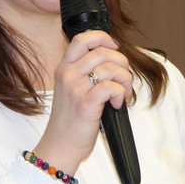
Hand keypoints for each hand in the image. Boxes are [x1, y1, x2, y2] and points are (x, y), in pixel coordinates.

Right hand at [34, 30, 133, 173]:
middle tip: (124, 77)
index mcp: (63, 68)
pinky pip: (111, 87)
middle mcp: (67, 74)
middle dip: (121, 62)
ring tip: (123, 93)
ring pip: (110, 68)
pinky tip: (116, 103)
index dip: (103, 38)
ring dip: (125, 79)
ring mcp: (75, 88)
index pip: (82, 39)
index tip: (114, 47)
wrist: (60, 146)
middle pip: (102, 51)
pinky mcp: (85, 104)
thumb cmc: (69, 120)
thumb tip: (113, 60)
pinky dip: (120, 93)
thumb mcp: (70, 89)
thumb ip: (84, 72)